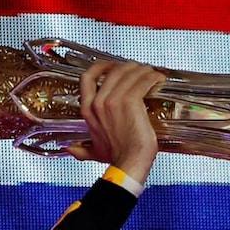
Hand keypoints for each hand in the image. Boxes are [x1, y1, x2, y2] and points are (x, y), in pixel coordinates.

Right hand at [67, 61, 166, 184]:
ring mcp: (113, 100)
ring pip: (130, 73)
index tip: (114, 66)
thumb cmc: (116, 158)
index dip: (102, 66)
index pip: (87, 77)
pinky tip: (158, 80)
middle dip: (130, 68)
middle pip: (114, 70)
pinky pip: (143, 81)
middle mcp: (98, 102)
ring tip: (153, 75)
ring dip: (144, 71)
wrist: (129, 164)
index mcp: (88, 110)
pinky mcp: (131, 101)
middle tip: (142, 71)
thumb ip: (82, 150)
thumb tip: (71, 150)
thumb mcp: (94, 151)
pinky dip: (152, 77)